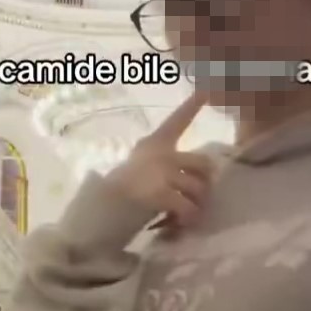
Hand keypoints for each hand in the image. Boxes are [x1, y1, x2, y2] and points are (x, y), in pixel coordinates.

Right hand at [105, 94, 211, 229]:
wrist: (101, 207)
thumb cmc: (120, 190)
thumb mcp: (141, 165)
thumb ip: (166, 164)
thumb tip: (197, 176)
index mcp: (154, 143)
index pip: (178, 120)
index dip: (194, 104)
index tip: (208, 88)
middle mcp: (161, 153)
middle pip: (203, 163)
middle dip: (206, 182)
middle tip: (199, 198)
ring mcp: (162, 172)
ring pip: (198, 187)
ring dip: (198, 204)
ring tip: (188, 215)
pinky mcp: (162, 193)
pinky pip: (189, 206)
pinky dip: (189, 217)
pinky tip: (183, 222)